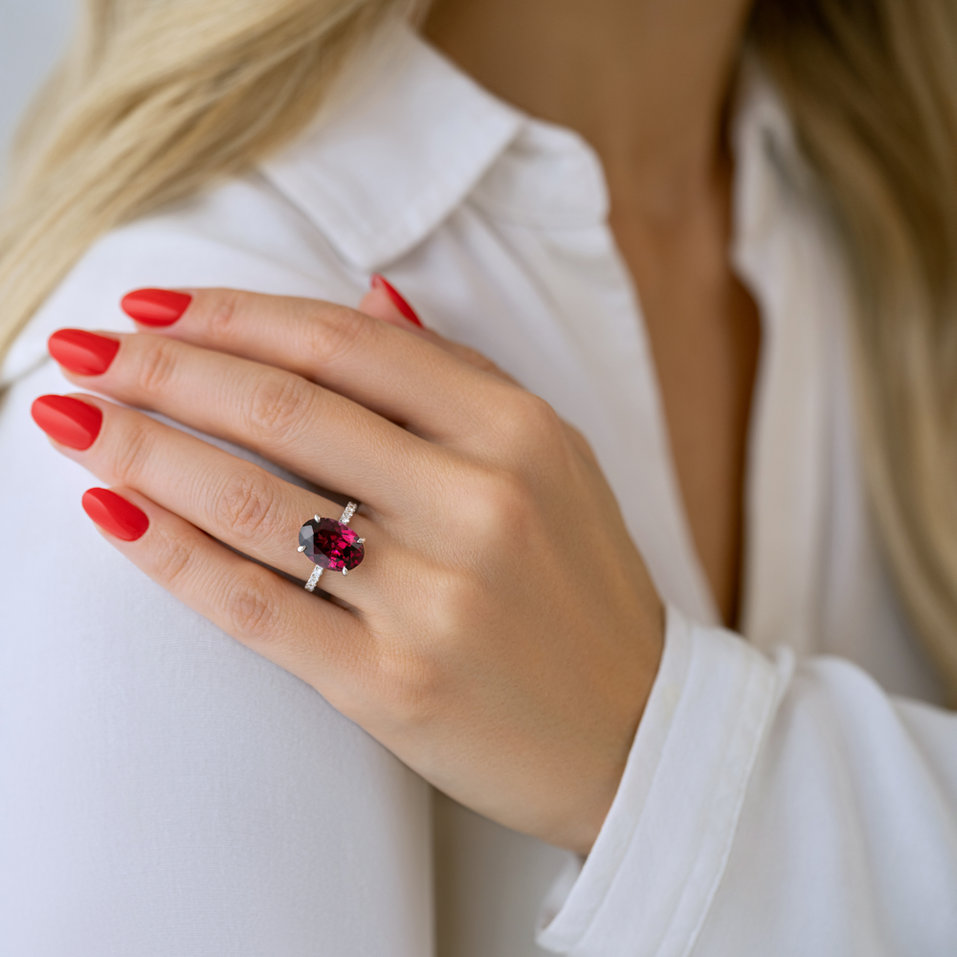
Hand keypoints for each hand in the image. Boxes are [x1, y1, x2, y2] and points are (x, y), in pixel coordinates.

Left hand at [32, 282, 664, 855]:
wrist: (634, 730)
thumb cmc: (583, 587)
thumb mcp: (552, 459)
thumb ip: (458, 375)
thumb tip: (367, 294)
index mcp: (518, 431)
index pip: (345, 342)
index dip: (234, 314)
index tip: (154, 304)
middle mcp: (479, 501)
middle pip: (284, 407)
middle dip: (162, 368)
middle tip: (84, 347)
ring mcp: (435, 596)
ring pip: (253, 499)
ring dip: (143, 449)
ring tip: (72, 419)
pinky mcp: (393, 683)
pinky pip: (255, 604)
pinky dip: (170, 554)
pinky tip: (111, 515)